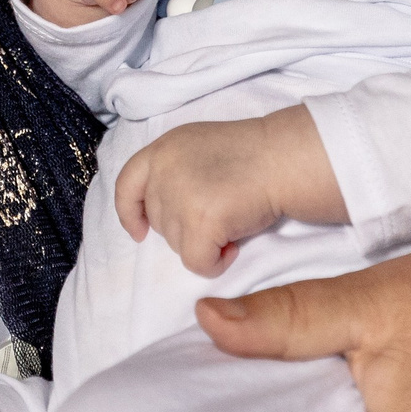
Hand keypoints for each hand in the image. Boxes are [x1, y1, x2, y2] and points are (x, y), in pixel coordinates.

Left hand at [114, 109, 345, 275]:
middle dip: (184, 229)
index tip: (139, 232)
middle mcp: (163, 170)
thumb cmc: (252, 156)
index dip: (129, 212)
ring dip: (203, 243)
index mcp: (163, 149)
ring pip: (177, 245)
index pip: (126, 185)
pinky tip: (235, 245)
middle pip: (158, 222)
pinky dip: (215, 263)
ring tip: (231, 223)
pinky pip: (196, 262)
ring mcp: (179, 195)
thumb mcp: (199, 148)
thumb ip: (174, 172)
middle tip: (219, 217)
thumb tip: (161, 213)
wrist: (284, 158)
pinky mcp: (199, 221)